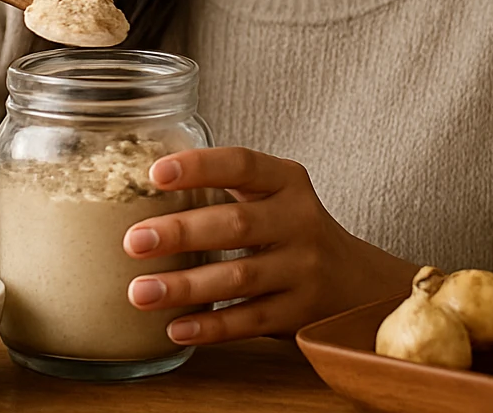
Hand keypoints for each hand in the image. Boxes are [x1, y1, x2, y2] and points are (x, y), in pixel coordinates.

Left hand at [121, 147, 419, 344]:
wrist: (358, 283)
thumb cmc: (293, 230)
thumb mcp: (274, 197)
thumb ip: (226, 189)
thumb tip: (137, 190)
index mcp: (287, 182)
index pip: (242, 164)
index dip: (199, 166)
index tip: (156, 173)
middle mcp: (300, 221)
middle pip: (236, 225)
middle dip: (181, 232)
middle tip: (134, 241)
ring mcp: (303, 270)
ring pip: (239, 277)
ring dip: (184, 286)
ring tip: (139, 292)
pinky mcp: (300, 314)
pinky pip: (249, 321)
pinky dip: (210, 327)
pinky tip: (175, 328)